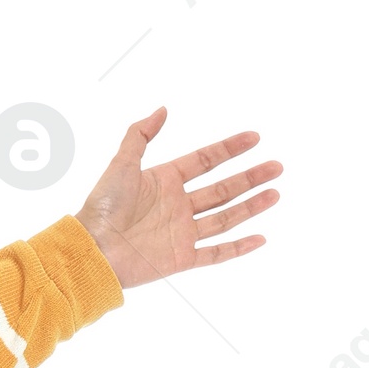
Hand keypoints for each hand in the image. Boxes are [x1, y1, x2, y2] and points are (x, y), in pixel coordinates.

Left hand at [76, 107, 280, 289]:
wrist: (92, 248)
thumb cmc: (101, 206)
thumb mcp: (121, 163)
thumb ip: (140, 134)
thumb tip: (162, 109)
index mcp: (166, 180)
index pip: (206, 161)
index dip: (230, 149)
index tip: (254, 138)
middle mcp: (178, 205)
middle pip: (223, 189)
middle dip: (250, 178)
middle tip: (277, 167)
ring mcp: (182, 232)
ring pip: (225, 218)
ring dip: (251, 206)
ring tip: (275, 194)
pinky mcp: (181, 258)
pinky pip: (215, 253)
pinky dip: (238, 248)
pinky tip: (259, 239)